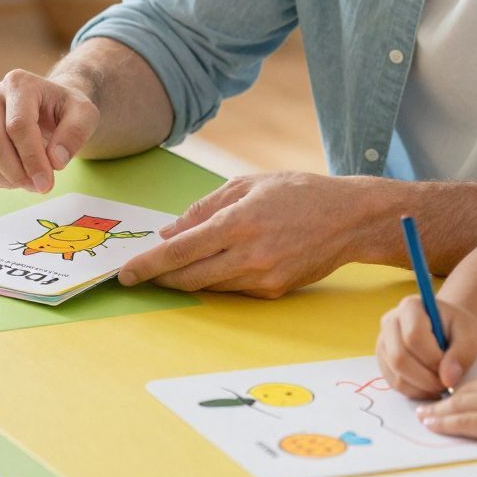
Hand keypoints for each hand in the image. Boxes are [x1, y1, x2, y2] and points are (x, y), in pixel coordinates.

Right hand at [0, 69, 99, 192]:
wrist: (48, 106)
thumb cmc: (65, 109)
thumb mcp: (85, 115)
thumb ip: (76, 133)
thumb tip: (55, 161)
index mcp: (18, 83)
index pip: (18, 126)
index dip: (32, 159)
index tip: (47, 183)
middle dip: (18, 173)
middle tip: (41, 186)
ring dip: (9, 180)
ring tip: (33, 180)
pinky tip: (18, 175)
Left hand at [116, 172, 372, 297]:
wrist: (351, 218)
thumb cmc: (299, 192)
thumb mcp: (248, 184)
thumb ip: (205, 208)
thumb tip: (169, 233)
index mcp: (238, 222)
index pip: (180, 250)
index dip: (148, 264)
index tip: (125, 273)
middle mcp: (249, 254)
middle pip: (188, 277)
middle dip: (160, 278)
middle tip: (139, 275)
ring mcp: (263, 277)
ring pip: (209, 287)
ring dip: (186, 280)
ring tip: (172, 269)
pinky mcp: (274, 291)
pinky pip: (233, 290)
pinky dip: (217, 280)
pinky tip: (216, 266)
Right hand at [376, 293, 476, 398]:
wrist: (446, 330)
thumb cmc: (458, 329)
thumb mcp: (470, 334)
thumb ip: (463, 354)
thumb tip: (448, 379)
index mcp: (410, 306)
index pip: (414, 337)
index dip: (433, 358)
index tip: (451, 367)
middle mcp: (390, 322)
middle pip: (399, 358)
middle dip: (427, 378)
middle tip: (447, 383)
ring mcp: (383, 343)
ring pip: (396, 375)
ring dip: (422, 387)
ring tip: (441, 383)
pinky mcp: (384, 362)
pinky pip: (395, 384)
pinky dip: (416, 391)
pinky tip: (431, 386)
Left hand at [416, 363, 476, 450]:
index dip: (470, 392)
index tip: (459, 395)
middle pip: (468, 392)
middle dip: (447, 398)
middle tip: (429, 403)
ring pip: (459, 405)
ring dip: (439, 411)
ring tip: (423, 415)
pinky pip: (462, 422)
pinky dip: (444, 423)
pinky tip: (432, 425)